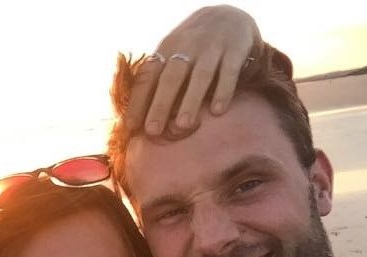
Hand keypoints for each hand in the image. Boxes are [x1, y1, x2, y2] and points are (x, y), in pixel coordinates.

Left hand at [125, 5, 261, 134]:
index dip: (139, 101)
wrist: (230, 15)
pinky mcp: (235, 49)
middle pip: (171, 77)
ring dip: (191, 100)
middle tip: (153, 130)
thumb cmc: (193, 48)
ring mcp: (212, 47)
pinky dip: (223, 91)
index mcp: (166, 49)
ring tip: (184, 125)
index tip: (131, 126)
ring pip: (200, 75)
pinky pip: (229, 71)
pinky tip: (217, 111)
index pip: (148, 76)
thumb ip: (158, 80)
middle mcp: (187, 46)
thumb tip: (139, 119)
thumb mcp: (172, 55)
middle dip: (160, 104)